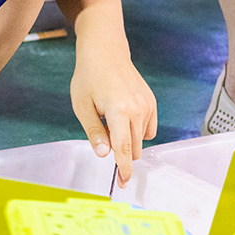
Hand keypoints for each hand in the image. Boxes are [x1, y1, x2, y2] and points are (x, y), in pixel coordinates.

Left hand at [70, 49, 157, 188]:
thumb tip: (104, 154)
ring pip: (141, 140)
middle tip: (103, 133)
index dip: (123, 169)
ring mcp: (148, 105)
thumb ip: (94, 132)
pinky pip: (148, 129)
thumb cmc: (89, 77)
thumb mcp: (82, 106)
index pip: (124, 149)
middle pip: (134, 148)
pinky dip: (136, 131)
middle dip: (120, 151)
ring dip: (128, 140)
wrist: (106, 52)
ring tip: (111, 119)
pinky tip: (123, 116)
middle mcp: (138, 109)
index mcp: (119, 110)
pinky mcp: (152, 103)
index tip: (123, 183)